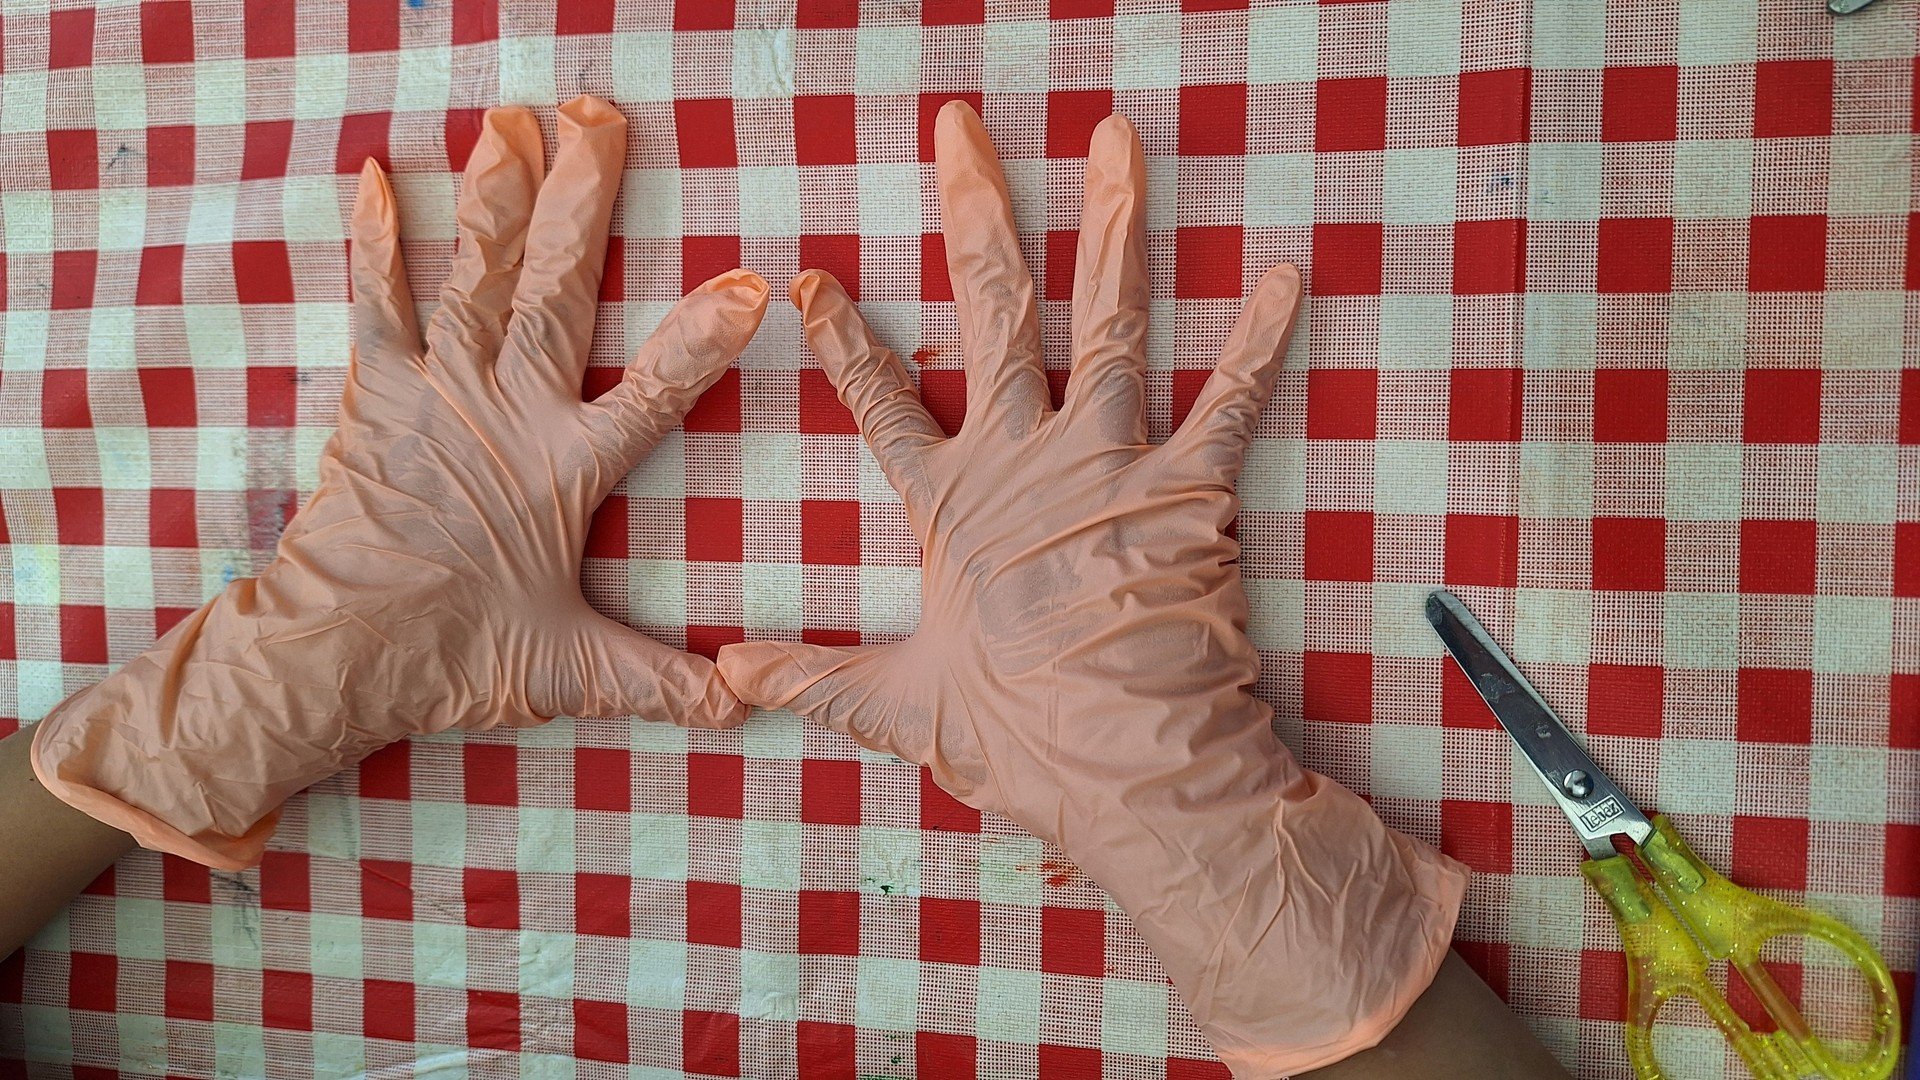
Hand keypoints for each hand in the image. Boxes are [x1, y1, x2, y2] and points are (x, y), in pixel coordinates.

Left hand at [33, 97, 766, 868]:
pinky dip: (376, 240)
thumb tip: (749, 703)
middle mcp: (506, 409)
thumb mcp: (572, 672)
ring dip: (498, 194)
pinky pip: (376, 302)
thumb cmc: (454, 657)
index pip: (657, 390)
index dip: (706, 337)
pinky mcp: (376, 392)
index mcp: (568, 466)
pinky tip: (372, 175)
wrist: (333, 652)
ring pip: (478, 273)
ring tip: (515, 119)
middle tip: (603, 118)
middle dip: (585, 200)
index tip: (752, 280)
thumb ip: (664, 680)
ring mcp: (436, 390)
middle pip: (558, 288)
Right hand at [718, 101, 1465, 1076]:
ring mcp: (1110, 462)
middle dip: (978, 211)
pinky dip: (1261, 339)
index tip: (812, 278)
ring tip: (1115, 137)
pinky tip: (1287, 272)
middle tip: (965, 128)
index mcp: (952, 507)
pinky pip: (1233, 399)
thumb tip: (727, 675)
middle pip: (994, 311)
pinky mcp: (1191, 488)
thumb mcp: (903, 709)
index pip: (879, 405)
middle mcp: (1027, 460)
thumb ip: (817, 678)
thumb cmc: (1021, 741)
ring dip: (1113, 223)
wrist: (1135, 773)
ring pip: (1109, 319)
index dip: (844, 342)